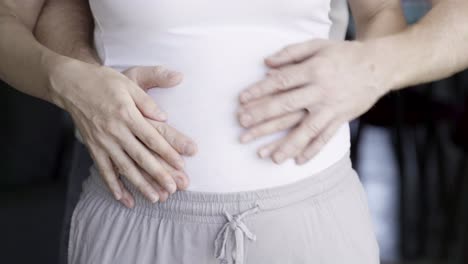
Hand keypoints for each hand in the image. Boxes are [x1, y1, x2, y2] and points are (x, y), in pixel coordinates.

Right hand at [49, 61, 196, 207]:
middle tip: (173, 189)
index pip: (152, 138)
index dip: (168, 152)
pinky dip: (113, 185)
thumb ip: (147, 102)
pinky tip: (124, 198)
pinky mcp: (93, 147)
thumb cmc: (104, 81)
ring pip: (124, 168)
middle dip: (158, 174)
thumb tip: (164, 118)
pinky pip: (104, 170)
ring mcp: (103, 141)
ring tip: (155, 198)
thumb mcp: (129, 83)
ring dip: (140, 184)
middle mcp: (115, 131)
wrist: (70, 84)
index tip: (181, 164)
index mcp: (127, 114)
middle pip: (140, 157)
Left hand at [237, 39, 388, 164]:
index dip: (259, 90)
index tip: (241, 100)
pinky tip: (298, 161)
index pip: (281, 82)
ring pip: (306, 129)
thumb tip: (266, 63)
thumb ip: (291, 52)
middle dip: (263, 118)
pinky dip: (313, 150)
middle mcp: (320, 91)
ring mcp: (331, 107)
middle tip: (243, 127)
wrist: (379, 65)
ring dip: (287, 144)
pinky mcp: (341, 119)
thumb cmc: (344, 54)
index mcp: (313, 70)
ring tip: (269, 157)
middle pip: (287, 106)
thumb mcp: (318, 45)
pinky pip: (326, 138)